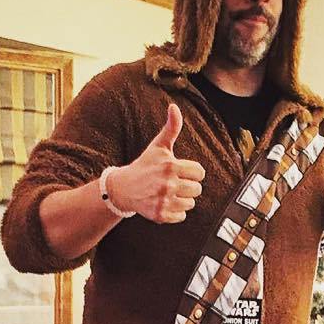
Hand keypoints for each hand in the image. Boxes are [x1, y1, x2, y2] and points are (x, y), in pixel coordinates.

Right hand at [110, 104, 204, 222]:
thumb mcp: (158, 146)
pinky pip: (182, 216)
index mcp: (170, 166)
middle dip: (188, 186)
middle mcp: (167, 184)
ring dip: (182, 199)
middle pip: (197, 189)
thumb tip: (174, 106)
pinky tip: (165, 203)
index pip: (200, 172)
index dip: (192, 172)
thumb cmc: (145, 165)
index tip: (180, 171)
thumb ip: (172, 127)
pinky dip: (175, 212)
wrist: (123, 188)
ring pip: (191, 203)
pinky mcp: (160, 215)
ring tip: (169, 193)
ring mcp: (163, 200)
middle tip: (174, 183)